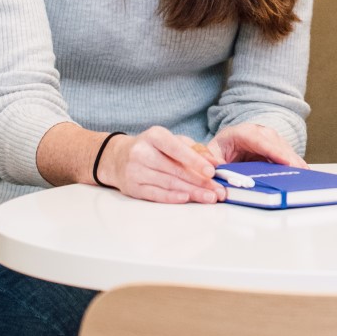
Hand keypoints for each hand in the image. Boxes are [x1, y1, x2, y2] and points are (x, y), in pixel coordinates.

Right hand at [100, 125, 223, 203]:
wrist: (118, 158)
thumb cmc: (152, 148)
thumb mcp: (170, 141)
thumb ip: (193, 149)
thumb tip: (215, 162)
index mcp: (154, 136)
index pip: (177, 149)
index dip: (195, 161)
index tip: (212, 171)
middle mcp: (142, 153)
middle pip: (175, 170)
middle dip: (200, 182)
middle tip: (218, 191)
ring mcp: (135, 171)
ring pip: (168, 183)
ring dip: (192, 192)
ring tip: (209, 198)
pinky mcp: (132, 188)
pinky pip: (156, 194)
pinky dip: (173, 197)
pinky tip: (187, 199)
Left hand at [203, 122, 306, 168]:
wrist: (222, 146)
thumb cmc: (217, 151)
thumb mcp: (211, 156)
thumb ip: (214, 163)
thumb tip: (216, 173)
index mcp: (240, 132)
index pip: (259, 140)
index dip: (273, 151)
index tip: (285, 161)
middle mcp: (257, 132)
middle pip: (275, 143)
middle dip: (288, 157)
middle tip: (299, 171)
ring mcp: (267, 138)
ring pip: (283, 147)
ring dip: (293, 160)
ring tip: (304, 174)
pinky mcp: (273, 146)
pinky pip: (285, 153)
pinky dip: (293, 162)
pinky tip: (302, 172)